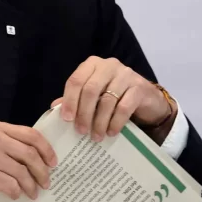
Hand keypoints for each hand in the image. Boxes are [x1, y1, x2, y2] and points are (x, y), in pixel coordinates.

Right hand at [0, 121, 57, 201]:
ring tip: (33, 192)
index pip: (31, 134)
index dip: (46, 149)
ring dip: (32, 185)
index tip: (53, 162)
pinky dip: (17, 192)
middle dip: (42, 170)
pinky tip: (16, 195)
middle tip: (46, 182)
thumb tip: (37, 156)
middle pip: (30, 153)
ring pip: (23, 171)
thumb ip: (7, 144)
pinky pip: (11, 184)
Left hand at [51, 56, 173, 142]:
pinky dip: (115, 122)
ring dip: (99, 122)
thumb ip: (76, 99)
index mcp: (93, 65)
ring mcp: (126, 74)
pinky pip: (124, 107)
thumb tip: (54, 108)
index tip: (67, 120)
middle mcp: (108, 65)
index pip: (76, 80)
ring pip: (107, 100)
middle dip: (84, 113)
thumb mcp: (94, 96)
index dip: (69, 100)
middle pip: (90, 90)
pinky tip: (111, 133)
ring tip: (96, 137)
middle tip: (81, 131)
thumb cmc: (115, 96)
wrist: (147, 99)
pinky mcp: (139, 87)